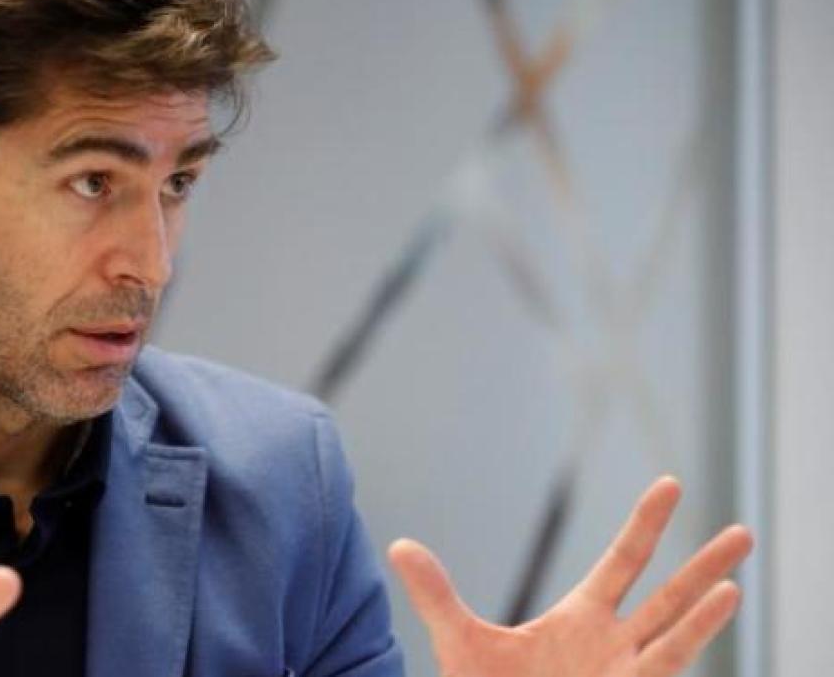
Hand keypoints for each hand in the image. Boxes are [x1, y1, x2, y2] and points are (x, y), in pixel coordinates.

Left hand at [388, 477, 752, 676]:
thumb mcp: (458, 640)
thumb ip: (435, 594)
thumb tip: (397, 546)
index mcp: (582, 619)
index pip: (624, 561)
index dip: (646, 524)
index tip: (671, 484)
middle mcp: (613, 645)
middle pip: (666, 594)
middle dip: (703, 564)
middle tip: (743, 530)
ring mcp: (624, 675)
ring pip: (675, 635)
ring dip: (705, 610)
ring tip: (735, 579)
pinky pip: (663, 668)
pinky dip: (690, 642)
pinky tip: (717, 614)